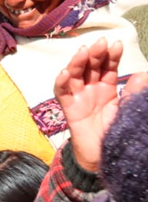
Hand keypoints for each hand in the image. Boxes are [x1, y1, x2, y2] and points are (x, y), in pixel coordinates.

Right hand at [55, 38, 147, 171]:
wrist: (104, 159)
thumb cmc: (117, 134)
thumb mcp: (129, 111)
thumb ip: (134, 94)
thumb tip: (145, 74)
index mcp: (107, 89)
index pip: (108, 67)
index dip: (111, 56)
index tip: (117, 44)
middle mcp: (92, 90)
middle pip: (90, 67)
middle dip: (95, 54)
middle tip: (100, 43)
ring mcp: (79, 98)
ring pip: (75, 75)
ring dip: (77, 62)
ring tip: (84, 51)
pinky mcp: (69, 109)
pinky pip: (62, 93)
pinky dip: (62, 82)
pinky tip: (65, 73)